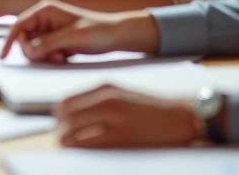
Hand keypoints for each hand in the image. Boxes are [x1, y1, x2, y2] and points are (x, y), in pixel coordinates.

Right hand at [0, 0, 159, 62]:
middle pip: (23, 39)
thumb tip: (27, 51)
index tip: (3, 57)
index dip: (9, 41)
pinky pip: (42, 53)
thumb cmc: (97, 31)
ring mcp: (48, 30)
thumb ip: (47, 44)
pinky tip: (65, 57)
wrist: (115, 36)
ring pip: (32, 48)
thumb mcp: (71, 38)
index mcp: (45, 10)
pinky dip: (50, 58)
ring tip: (62, 57)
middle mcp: (44, 18)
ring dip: (44, 56)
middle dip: (35, 51)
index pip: (18, 26)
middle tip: (55, 57)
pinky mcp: (54, 41)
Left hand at [54, 85, 198, 146]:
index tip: (58, 123)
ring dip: (64, 139)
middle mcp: (105, 100)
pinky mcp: (120, 136)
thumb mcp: (122, 93)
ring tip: (68, 145)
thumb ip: (99, 99)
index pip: (66, 100)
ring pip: (71, 129)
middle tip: (61, 136)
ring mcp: (113, 118)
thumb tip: (74, 111)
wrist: (180, 115)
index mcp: (104, 88)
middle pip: (64, 114)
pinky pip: (87, 143)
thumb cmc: (152, 108)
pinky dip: (77, 147)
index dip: (58, 114)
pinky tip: (79, 150)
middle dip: (58, 127)